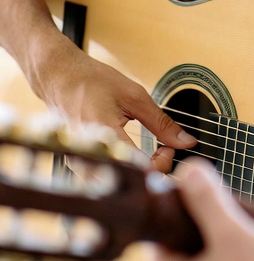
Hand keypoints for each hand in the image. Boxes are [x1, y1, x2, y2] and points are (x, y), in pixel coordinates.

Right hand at [34, 34, 195, 171]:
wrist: (59, 77)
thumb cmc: (92, 81)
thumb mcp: (135, 96)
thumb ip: (162, 123)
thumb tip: (187, 142)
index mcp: (104, 135)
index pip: (140, 169)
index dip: (162, 163)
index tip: (169, 147)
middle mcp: (89, 154)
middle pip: (128, 182)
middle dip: (153, 171)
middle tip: (162, 150)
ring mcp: (81, 163)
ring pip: (117, 183)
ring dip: (139, 172)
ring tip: (148, 152)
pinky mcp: (79, 165)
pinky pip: (106, 177)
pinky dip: (125, 169)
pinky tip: (133, 154)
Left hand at [150, 160, 253, 260]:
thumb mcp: (235, 233)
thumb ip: (207, 200)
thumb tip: (185, 170)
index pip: (159, 242)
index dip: (178, 216)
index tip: (202, 199)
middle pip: (181, 259)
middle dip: (201, 236)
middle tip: (230, 219)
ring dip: (218, 259)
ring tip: (247, 243)